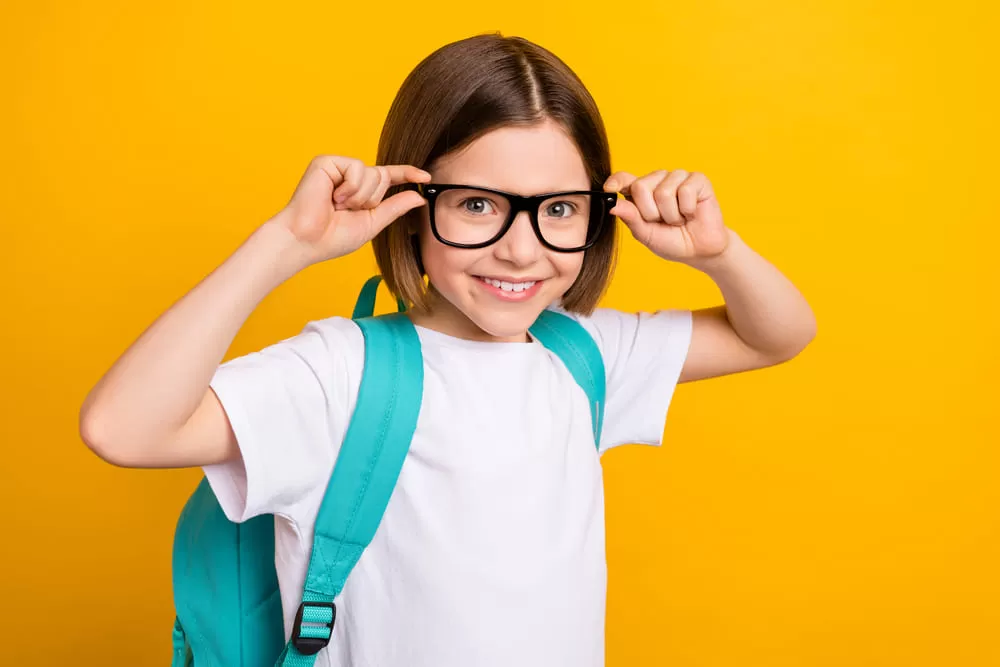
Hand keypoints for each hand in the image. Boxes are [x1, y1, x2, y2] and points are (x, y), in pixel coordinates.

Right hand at [273, 155, 430, 265]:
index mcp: (360, 191)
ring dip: (360, 197)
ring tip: (338, 206)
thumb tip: (418, 196)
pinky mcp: (327, 162)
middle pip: (382, 176)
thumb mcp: (372, 223)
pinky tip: (333, 198)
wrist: (306, 240)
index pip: (388, 178)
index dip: (407, 175)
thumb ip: (394, 208)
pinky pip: (357, 168)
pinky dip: (350, 188)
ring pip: (372, 172)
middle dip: (372, 199)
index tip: (426, 177)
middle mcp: (350, 177)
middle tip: (348, 211)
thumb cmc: (332, 237)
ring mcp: (338, 168)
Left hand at [605, 170, 729, 263]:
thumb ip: (631, 219)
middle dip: (651, 212)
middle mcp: (658, 181)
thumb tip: (613, 206)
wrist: (700, 251)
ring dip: (671, 214)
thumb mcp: (646, 235)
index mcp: (641, 192)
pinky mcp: (698, 179)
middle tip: (663, 221)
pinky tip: (692, 213)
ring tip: (679, 219)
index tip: (609, 189)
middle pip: (641, 186)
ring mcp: (678, 177)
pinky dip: (687, 209)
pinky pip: (685, 191)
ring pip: (663, 191)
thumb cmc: (672, 241)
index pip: (624, 178)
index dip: (616, 181)